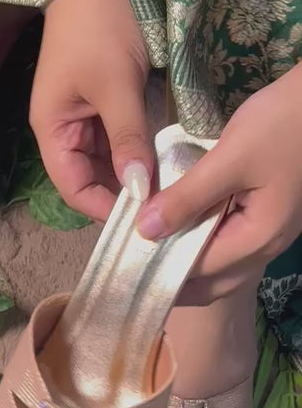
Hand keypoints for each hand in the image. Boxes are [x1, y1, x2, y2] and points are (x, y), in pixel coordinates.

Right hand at [30, 0, 152, 220]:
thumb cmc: (98, 30)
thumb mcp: (116, 86)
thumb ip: (128, 139)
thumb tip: (141, 190)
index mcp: (52, 132)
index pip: (73, 188)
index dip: (102, 209)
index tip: (140, 221)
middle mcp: (64, 134)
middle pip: (90, 182)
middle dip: (121, 197)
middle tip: (161, 211)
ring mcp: (83, 123)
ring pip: (106, 166)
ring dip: (132, 179)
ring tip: (166, 192)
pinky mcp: (103, 110)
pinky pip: (118, 146)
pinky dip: (137, 157)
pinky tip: (162, 165)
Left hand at [137, 64, 301, 303]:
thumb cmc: (283, 123)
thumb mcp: (229, 158)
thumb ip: (187, 197)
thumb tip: (144, 231)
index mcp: (257, 239)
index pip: (198, 273)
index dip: (160, 272)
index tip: (125, 263)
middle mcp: (266, 246)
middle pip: (213, 283)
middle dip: (173, 282)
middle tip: (132, 267)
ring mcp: (270, 232)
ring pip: (222, 266)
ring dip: (188, 266)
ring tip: (149, 252)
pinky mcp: (268, 214)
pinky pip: (230, 244)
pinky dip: (202, 245)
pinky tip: (180, 229)